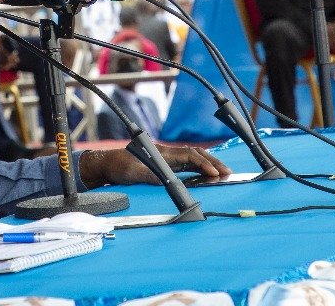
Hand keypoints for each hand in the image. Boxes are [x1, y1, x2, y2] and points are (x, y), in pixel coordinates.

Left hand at [78, 144, 229, 188]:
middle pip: (194, 154)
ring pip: (192, 157)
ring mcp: (165, 158)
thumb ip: (150, 175)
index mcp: (161, 153)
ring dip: (207, 164)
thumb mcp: (132, 173)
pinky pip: (185, 163)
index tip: (214, 173)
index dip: (203, 164)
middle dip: (212, 162)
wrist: (106, 164)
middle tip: (228, 172)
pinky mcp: (163, 164)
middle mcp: (166, 153)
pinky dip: (198, 166)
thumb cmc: (118, 167)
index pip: (188, 156)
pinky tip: (206, 173)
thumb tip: (168, 181)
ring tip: (222, 172)